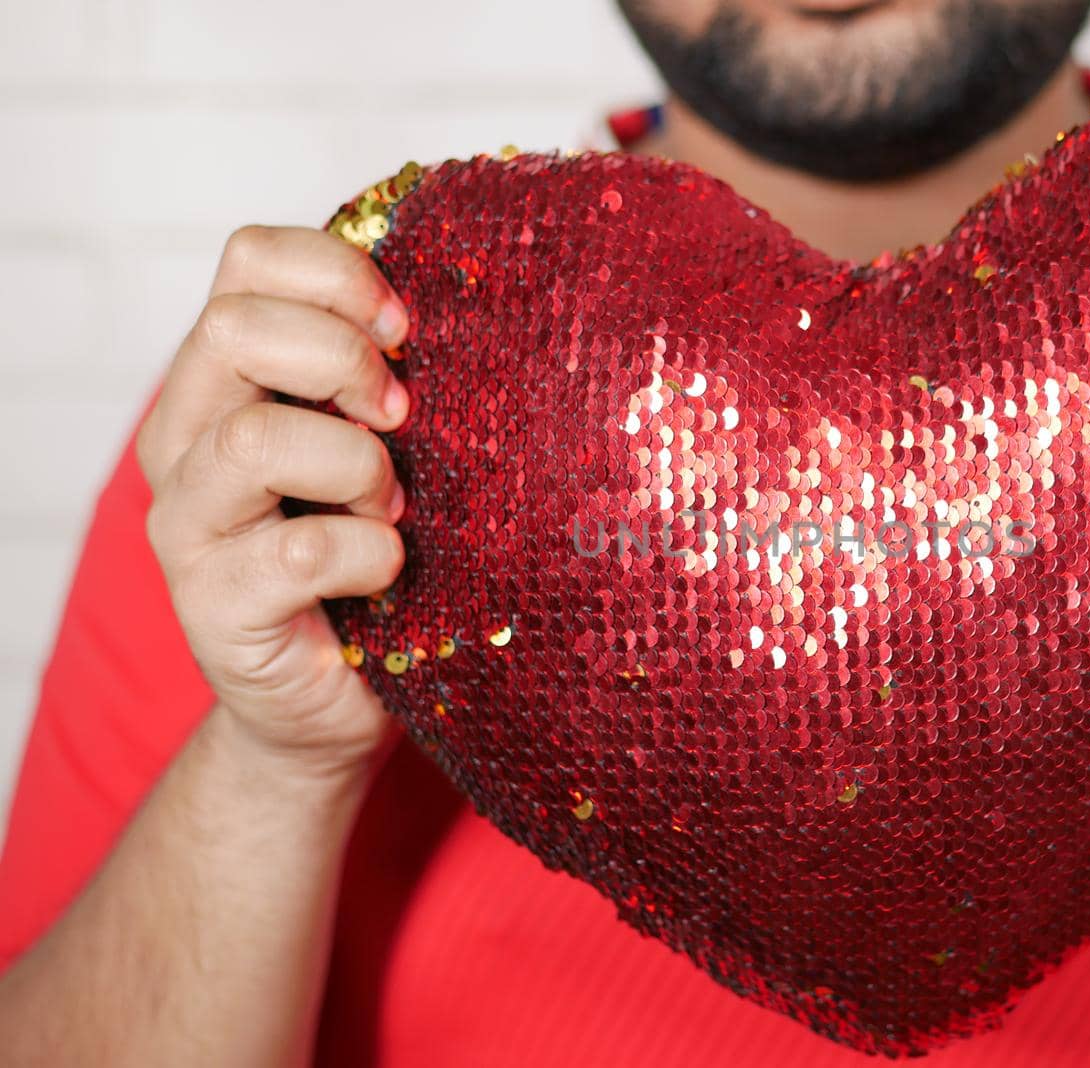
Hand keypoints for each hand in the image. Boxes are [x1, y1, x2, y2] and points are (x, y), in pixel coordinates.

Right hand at [136, 225, 411, 778]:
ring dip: (356, 465)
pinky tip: (389, 572)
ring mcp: (186, 523)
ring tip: (390, 508)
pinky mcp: (213, 605)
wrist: (329, 701)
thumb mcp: (378, 447)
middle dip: (345, 360)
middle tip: (401, 418)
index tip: (406, 327)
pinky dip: (369, 554)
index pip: (248, 260)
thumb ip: (381, 380)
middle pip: (236, 327)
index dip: (337, 272)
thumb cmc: (370, 557)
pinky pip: (300, 552)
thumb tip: (462, 308)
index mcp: (225, 377)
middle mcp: (184, 437)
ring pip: (257, 439)